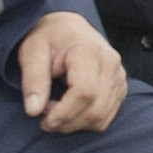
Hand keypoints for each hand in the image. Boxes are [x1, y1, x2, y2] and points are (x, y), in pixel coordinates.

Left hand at [15, 11, 126, 133]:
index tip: (43, 119)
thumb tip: (33, 110)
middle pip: (95, 108)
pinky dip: (86, 122)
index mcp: (89, 50)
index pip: (85, 92)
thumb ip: (33, 80)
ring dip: (75, 124)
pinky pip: (106, 117)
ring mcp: (118, 75)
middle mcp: (110, 62)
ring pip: (102, 117)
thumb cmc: (48, 38)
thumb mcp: (32, 52)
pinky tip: (70, 111)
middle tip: (45, 118)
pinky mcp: (120, 86)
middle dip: (67, 123)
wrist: (68, 27)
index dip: (64, 113)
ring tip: (56, 112)